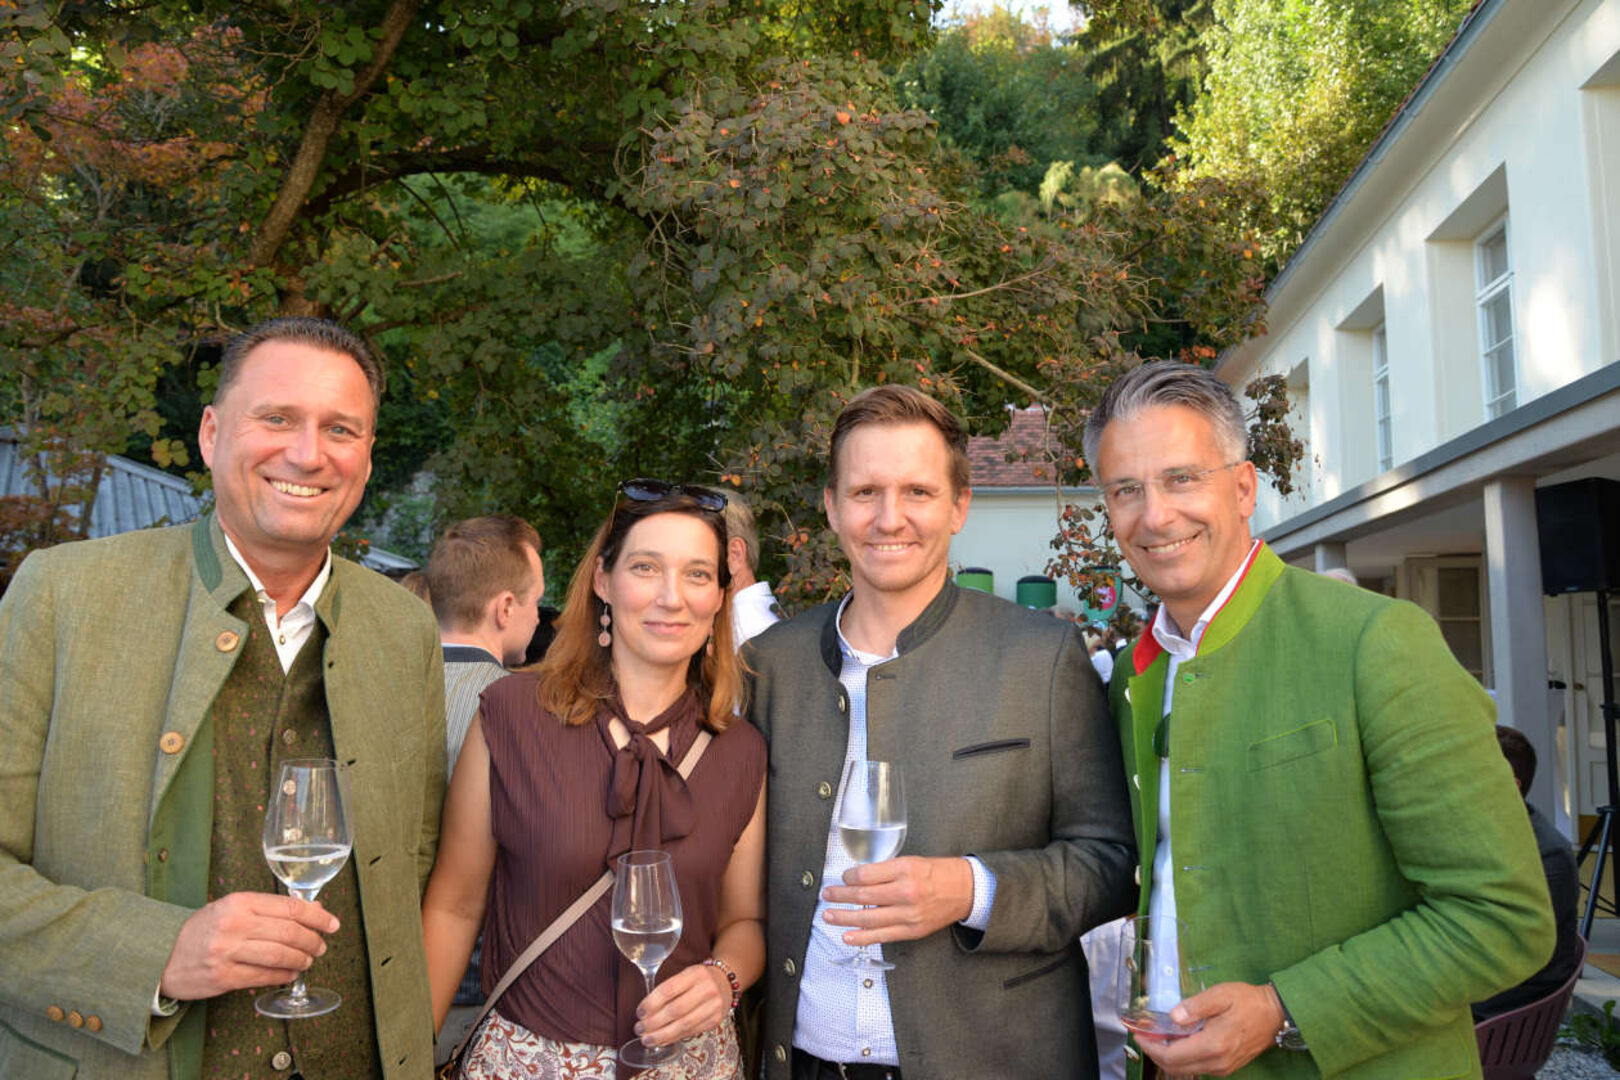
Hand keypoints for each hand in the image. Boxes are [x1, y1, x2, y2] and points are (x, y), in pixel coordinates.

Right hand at [159, 892, 338, 999]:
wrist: (163, 956)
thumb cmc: (205, 930)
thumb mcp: (233, 908)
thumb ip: (270, 909)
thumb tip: (313, 909)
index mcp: (239, 902)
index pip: (289, 907)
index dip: (317, 916)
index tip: (332, 923)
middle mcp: (234, 925)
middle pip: (289, 932)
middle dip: (313, 941)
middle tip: (320, 946)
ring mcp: (227, 952)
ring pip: (279, 955)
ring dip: (301, 960)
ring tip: (308, 960)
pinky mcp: (223, 977)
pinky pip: (263, 977)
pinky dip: (283, 976)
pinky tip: (290, 974)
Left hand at [634, 962, 730, 1048]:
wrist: (726, 982)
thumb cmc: (699, 979)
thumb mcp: (685, 974)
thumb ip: (668, 989)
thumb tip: (646, 1012)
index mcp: (695, 974)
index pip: (668, 990)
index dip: (651, 1003)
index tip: (640, 1012)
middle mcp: (706, 989)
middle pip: (675, 1010)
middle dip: (654, 1022)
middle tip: (640, 1028)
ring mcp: (713, 1006)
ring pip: (683, 1025)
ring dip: (662, 1035)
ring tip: (647, 1039)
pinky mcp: (715, 1021)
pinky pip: (691, 1032)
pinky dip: (674, 1038)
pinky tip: (662, 1040)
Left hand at [821, 856, 973, 945]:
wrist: (966, 890)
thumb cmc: (938, 873)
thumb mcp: (912, 861)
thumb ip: (886, 870)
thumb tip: (859, 878)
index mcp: (905, 869)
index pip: (866, 875)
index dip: (849, 877)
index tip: (843, 878)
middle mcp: (905, 892)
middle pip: (863, 896)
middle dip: (840, 896)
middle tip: (828, 895)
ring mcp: (908, 914)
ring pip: (868, 918)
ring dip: (844, 918)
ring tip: (829, 916)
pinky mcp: (912, 930)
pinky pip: (882, 935)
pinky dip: (862, 937)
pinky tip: (847, 936)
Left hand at [1135, 981, 1284, 1077]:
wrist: (1276, 1014)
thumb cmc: (1248, 1002)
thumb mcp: (1220, 995)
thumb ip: (1195, 1006)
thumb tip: (1173, 1016)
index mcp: (1213, 1045)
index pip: (1171, 1055)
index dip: (1151, 1046)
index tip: (1139, 1034)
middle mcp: (1217, 1062)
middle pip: (1175, 1067)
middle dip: (1155, 1052)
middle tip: (1145, 1035)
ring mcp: (1222, 1067)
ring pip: (1185, 1069)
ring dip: (1168, 1056)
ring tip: (1159, 1036)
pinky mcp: (1226, 1067)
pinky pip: (1197, 1067)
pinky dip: (1182, 1058)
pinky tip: (1178, 1041)